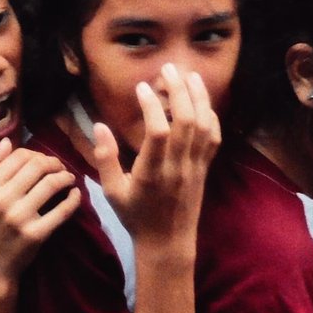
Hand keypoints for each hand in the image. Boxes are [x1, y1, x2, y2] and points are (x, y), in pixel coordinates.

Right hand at [0, 139, 80, 297]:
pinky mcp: (36, 234)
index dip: (36, 153)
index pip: (18, 156)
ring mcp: (19, 217)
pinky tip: (76, 195)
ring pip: (51, 184)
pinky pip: (62, 210)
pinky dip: (74, 199)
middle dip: (54, 163)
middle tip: (60, 167)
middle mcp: (1, 199)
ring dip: (66, 177)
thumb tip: (6, 141)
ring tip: (69, 179)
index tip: (44, 161)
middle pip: (37, 166)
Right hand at [92, 64, 221, 249]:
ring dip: (199, 97)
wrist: (168, 243)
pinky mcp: (204, 169)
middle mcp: (178, 167)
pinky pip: (213, 138)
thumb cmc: (136, 217)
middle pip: (186, 122)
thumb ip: (105, 158)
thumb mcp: (112, 192)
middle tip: (167, 69)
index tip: (141, 88)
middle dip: (179, 91)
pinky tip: (202, 101)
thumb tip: (98, 125)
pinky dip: (211, 116)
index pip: (158, 133)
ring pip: (204, 126)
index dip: (151, 106)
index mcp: (152, 173)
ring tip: (188, 75)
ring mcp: (195, 167)